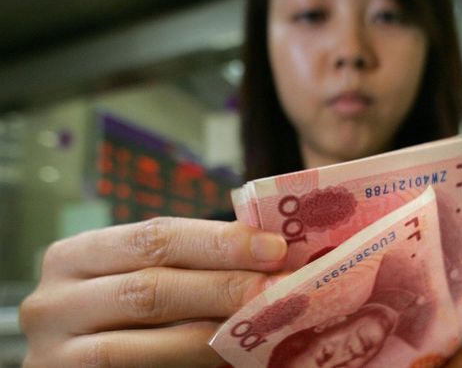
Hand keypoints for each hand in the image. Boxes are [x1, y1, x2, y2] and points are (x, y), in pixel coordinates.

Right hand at [19, 217, 287, 366]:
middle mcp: (54, 301)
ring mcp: (55, 354)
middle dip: (223, 287)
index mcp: (76, 256)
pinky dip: (190, 365)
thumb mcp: (139, 278)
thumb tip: (266, 256)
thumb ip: (185, 266)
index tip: (274, 248)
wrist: (81, 362)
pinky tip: (227, 357)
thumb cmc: (118, 316)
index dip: (218, 242)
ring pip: (143, 346)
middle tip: (278, 289)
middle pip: (150, 288)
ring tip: (262, 327)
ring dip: (212, 337)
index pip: (155, 237)